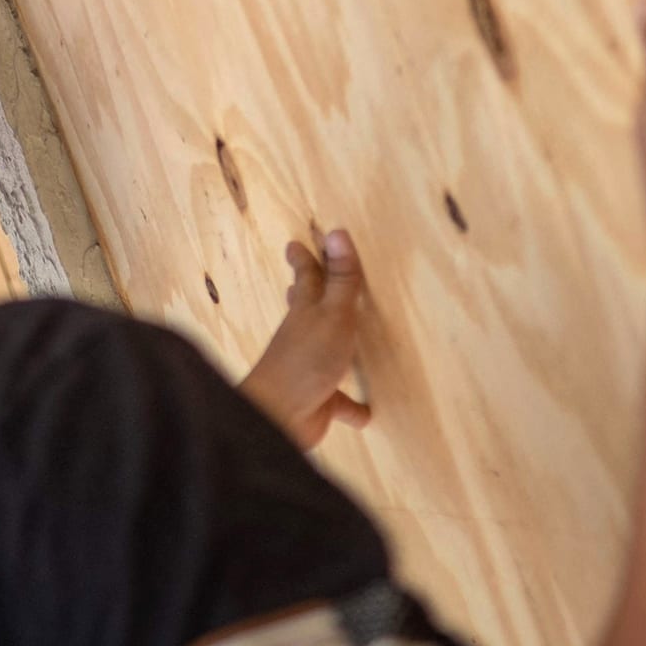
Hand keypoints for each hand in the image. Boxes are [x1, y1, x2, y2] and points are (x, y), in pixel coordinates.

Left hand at [239, 230, 372, 449]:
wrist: (279, 414)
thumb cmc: (305, 359)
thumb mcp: (332, 314)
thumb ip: (341, 279)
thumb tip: (337, 231)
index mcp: (306, 310)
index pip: (307, 276)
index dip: (303, 258)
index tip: (294, 243)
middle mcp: (305, 335)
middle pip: (307, 308)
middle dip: (308, 292)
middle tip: (304, 278)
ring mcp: (310, 368)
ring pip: (323, 350)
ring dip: (333, 343)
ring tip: (343, 337)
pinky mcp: (320, 400)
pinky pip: (340, 402)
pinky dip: (352, 406)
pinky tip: (366, 414)